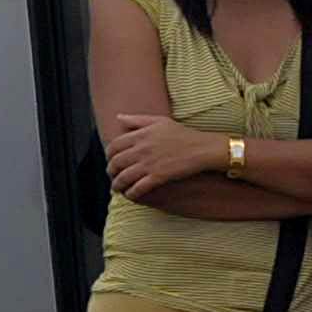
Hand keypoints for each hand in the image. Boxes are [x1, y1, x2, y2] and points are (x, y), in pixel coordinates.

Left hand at [104, 114, 231, 200]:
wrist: (203, 148)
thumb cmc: (183, 134)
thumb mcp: (159, 121)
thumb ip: (137, 120)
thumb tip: (118, 117)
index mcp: (141, 135)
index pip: (114, 146)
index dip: (108, 155)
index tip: (110, 159)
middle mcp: (142, 149)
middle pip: (115, 163)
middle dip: (110, 171)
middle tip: (112, 175)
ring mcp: (149, 163)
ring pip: (123, 177)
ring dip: (117, 185)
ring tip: (117, 188)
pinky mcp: (158, 176)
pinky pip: (138, 188)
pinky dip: (131, 193)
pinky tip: (130, 194)